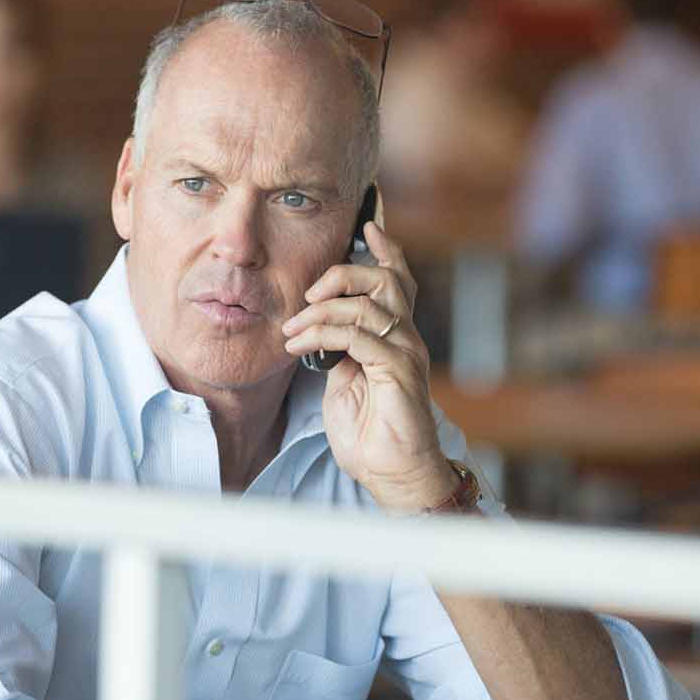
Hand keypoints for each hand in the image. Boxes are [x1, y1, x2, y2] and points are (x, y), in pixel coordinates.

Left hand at [281, 222, 455, 510]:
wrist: (391, 473)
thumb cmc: (369, 432)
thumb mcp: (344, 382)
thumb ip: (339, 350)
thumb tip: (319, 330)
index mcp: (395, 337)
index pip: (398, 281)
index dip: (386, 251)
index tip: (367, 225)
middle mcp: (406, 339)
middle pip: (386, 280)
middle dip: (343, 275)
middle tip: (310, 294)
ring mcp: (406, 354)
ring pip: (368, 305)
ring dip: (321, 312)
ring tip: (293, 330)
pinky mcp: (399, 372)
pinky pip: (359, 338)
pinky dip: (323, 335)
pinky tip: (300, 347)